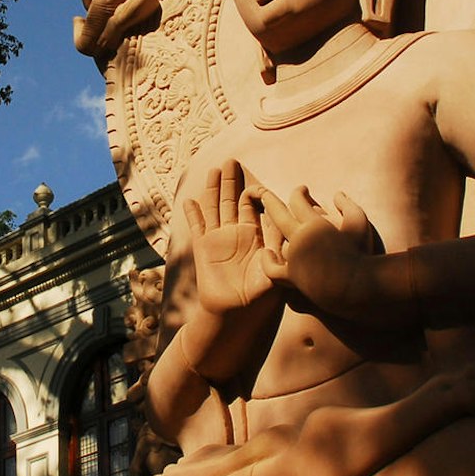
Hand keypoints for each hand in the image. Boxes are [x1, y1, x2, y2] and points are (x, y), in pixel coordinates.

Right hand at [181, 161, 283, 320]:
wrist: (237, 314)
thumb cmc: (262, 296)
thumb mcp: (276, 268)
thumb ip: (279, 246)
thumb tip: (284, 224)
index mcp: (257, 235)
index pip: (255, 206)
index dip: (255, 192)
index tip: (254, 184)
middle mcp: (237, 234)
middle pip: (233, 200)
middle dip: (233, 181)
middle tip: (231, 161)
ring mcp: (219, 239)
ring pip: (215, 207)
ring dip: (213, 189)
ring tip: (213, 170)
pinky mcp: (203, 248)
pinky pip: (197, 226)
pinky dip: (193, 214)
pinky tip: (190, 200)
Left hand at [258, 185, 378, 318]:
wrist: (354, 286)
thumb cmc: (360, 253)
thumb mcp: (359, 223)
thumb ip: (348, 205)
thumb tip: (337, 193)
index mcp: (314, 223)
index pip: (297, 200)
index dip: (298, 192)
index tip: (301, 189)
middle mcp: (300, 238)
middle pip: (277, 213)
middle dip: (270, 201)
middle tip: (265, 195)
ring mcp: (294, 258)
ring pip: (275, 239)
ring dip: (272, 230)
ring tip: (272, 225)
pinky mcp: (292, 276)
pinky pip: (273, 269)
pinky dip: (268, 262)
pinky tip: (267, 255)